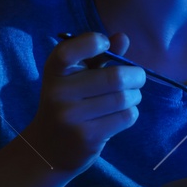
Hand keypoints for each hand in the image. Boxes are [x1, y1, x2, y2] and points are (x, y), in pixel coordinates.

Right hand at [24, 31, 144, 174]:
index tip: (105, 45)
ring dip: (135, 96)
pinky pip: (125, 117)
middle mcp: (58, 93)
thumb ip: (98, 56)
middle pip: (115, 78)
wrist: (48, 149)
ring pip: (123, 99)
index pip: (68, 51)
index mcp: (54, 72)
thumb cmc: (69, 103)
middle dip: (136, 76)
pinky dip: (132, 112)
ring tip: (130, 97)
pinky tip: (123, 113)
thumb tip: (123, 37)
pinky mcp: (86, 137)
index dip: (92, 42)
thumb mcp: (76, 77)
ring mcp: (71, 117)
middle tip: (138, 78)